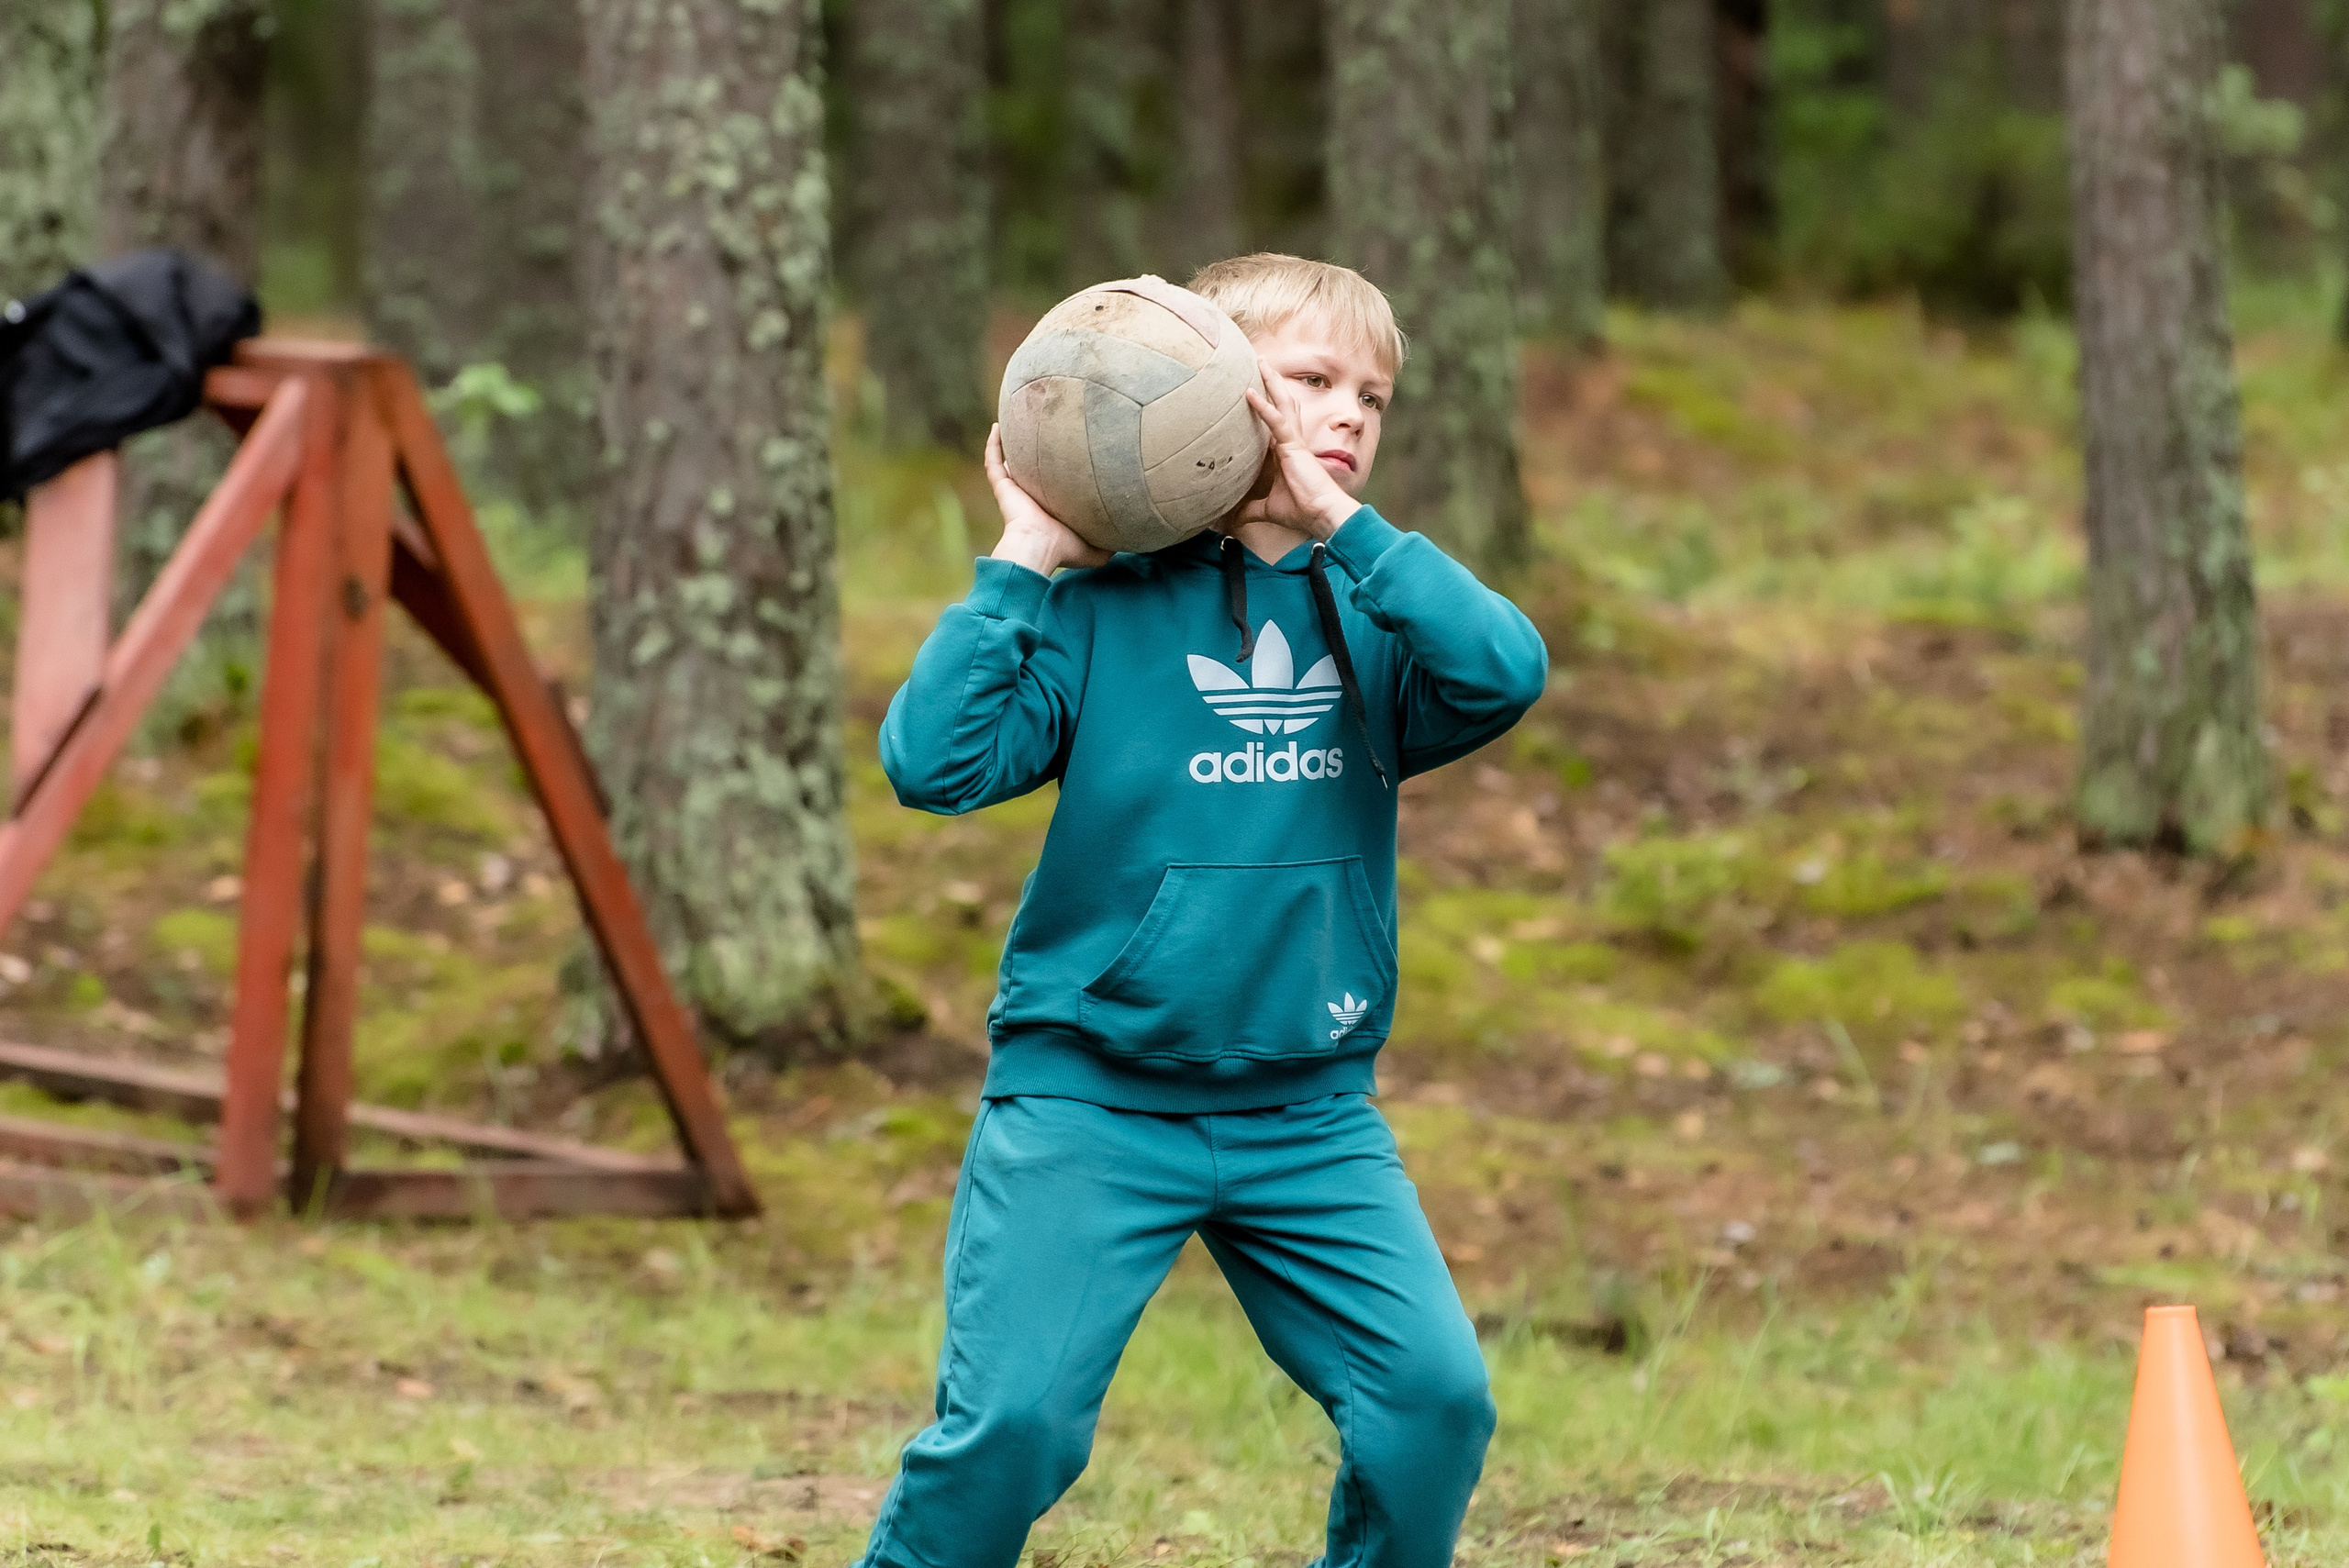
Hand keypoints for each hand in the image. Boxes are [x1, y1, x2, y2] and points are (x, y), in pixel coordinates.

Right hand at [986, 424, 1110, 574]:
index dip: (1059, 474)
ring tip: (1013, 423)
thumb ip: (1110, 544)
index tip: (1069, 456)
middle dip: (1032, 455)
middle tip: (1042, 434)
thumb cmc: (1065, 548)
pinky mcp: (1002, 486)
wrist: (1040, 546)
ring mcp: (1014, 490)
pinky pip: (993, 461)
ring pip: (1008, 462)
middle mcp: (1030, 498)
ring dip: (1008, 445)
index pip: (1052, 487)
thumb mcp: (1095, 549)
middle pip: (1029, 471)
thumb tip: (1129, 541)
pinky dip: (993, 444)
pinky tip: (996, 426)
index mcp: (1049, 509)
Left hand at [1236, 361, 1359, 540]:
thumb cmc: (1301, 511)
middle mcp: (1291, 441)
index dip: (1264, 404)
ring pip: (1283, 403)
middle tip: (1260, 361)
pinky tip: (1249, 392)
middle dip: (1271, 382)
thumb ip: (1249, 510)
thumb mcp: (1266, 510)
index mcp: (1285, 452)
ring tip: (1261, 360)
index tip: (1251, 389)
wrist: (1322, 515)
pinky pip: (1276, 421)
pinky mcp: (1293, 447)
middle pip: (1281, 404)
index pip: (1273, 421)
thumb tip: (1229, 520)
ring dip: (1271, 381)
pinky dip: (1263, 407)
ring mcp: (1293, 442)